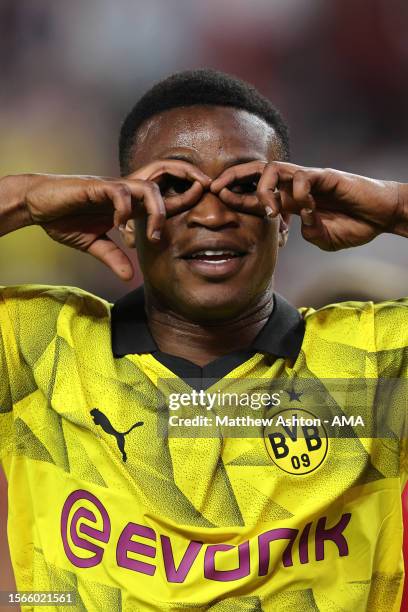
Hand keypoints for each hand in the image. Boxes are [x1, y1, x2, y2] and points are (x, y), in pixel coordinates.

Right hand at [20, 162, 209, 279]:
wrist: (37, 205)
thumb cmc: (64, 219)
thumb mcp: (93, 244)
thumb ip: (113, 257)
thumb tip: (129, 277)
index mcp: (127, 204)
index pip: (161, 201)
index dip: (180, 205)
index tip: (193, 223)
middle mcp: (124, 193)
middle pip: (164, 186)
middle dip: (186, 191)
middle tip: (198, 206)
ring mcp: (112, 188)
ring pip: (147, 188)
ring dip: (157, 212)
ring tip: (154, 236)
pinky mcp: (96, 187)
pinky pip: (119, 192)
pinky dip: (124, 210)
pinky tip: (119, 227)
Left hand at [211, 161, 400, 249]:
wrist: (382, 215)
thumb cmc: (355, 225)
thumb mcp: (323, 238)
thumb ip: (307, 233)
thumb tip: (295, 226)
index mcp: (291, 200)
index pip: (257, 192)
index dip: (237, 195)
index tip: (218, 199)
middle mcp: (296, 185)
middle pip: (258, 171)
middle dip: (235, 177)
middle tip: (217, 187)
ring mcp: (310, 179)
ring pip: (275, 169)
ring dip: (264, 190)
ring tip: (269, 211)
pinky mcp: (326, 177)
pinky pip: (303, 178)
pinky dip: (299, 195)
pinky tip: (307, 211)